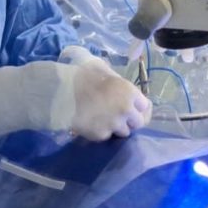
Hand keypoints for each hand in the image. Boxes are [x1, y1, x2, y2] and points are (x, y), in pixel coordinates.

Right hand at [0, 48, 150, 140]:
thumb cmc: (82, 76)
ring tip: (103, 119)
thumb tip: (123, 87)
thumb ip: (118, 82)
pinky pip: (106, 136)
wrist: (62, 93)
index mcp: (129, 92)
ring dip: (116, 128)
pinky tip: (92, 122)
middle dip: (130, 120)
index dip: (139, 108)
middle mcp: (126, 110)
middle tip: (118, 116)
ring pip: (123, 133)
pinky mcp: (101, 136)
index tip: (133, 109)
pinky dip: (101, 131)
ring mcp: (114, 125)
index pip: (146, 106)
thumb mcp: (105, 72)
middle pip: (138, 123)